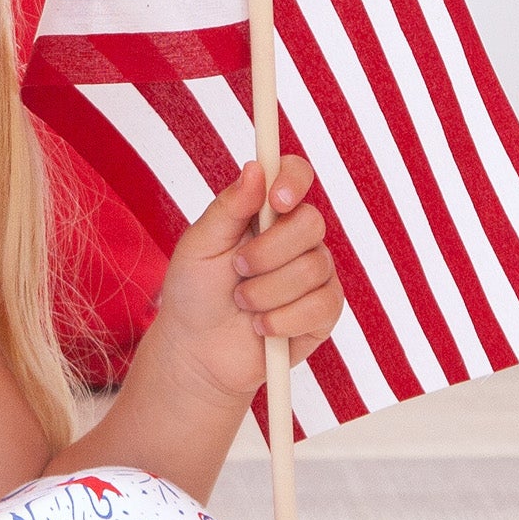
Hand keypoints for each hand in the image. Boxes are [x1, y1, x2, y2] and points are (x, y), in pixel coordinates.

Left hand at [146, 154, 341, 407]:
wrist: (197, 352)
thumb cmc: (194, 294)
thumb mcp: (200, 246)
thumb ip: (227, 208)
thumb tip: (255, 167)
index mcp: (265, 212)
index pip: (295, 176)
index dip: (294, 180)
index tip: (276, 199)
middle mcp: (296, 238)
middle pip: (311, 223)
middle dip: (267, 252)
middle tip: (237, 269)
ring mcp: (315, 274)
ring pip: (313, 268)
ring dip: (265, 292)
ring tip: (241, 303)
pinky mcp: (324, 312)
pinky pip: (320, 306)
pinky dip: (281, 320)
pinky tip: (260, 327)